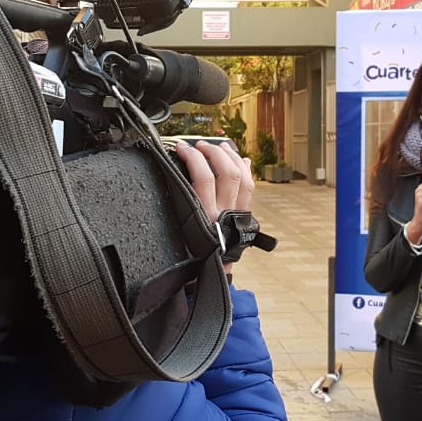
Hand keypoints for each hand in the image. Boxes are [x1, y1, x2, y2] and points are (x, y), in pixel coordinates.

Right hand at [174, 141, 254, 273]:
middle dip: (212, 152)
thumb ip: (178, 204)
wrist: (212, 274)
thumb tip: (172, 175)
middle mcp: (224, 213)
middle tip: (199, 146)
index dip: (192, 156)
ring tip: (220, 146)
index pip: (201, 177)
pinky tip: (241, 160)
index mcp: (204, 216)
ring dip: (230, 156)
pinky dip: (245, 170)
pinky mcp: (244, 215)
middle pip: (226, 172)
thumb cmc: (192, 256)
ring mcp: (237, 212)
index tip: (180, 148)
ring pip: (241, 176)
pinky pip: (249, 187)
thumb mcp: (178, 231)